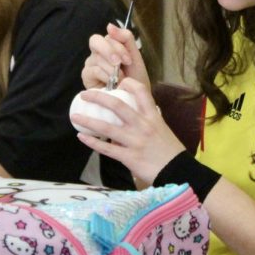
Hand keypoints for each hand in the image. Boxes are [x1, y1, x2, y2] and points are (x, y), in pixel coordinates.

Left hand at [71, 78, 186, 184]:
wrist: (178, 172)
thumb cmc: (171, 151)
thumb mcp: (163, 129)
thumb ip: (148, 121)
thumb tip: (133, 115)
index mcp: (153, 116)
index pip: (141, 91)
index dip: (127, 83)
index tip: (117, 82)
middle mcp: (143, 125)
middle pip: (117, 105)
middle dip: (98, 97)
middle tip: (85, 94)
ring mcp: (135, 141)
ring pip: (107, 127)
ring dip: (88, 121)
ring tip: (75, 116)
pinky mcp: (129, 157)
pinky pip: (107, 148)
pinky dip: (93, 142)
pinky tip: (82, 137)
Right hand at [81, 22, 149, 90]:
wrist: (134, 98)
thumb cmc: (135, 77)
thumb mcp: (135, 56)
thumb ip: (125, 38)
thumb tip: (109, 25)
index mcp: (109, 44)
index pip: (108, 36)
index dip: (118, 47)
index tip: (129, 60)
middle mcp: (97, 52)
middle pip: (95, 40)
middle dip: (109, 51)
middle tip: (119, 64)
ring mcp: (90, 63)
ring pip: (97, 57)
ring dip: (112, 70)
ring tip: (120, 79)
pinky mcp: (86, 76)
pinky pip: (93, 70)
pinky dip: (106, 77)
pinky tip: (112, 84)